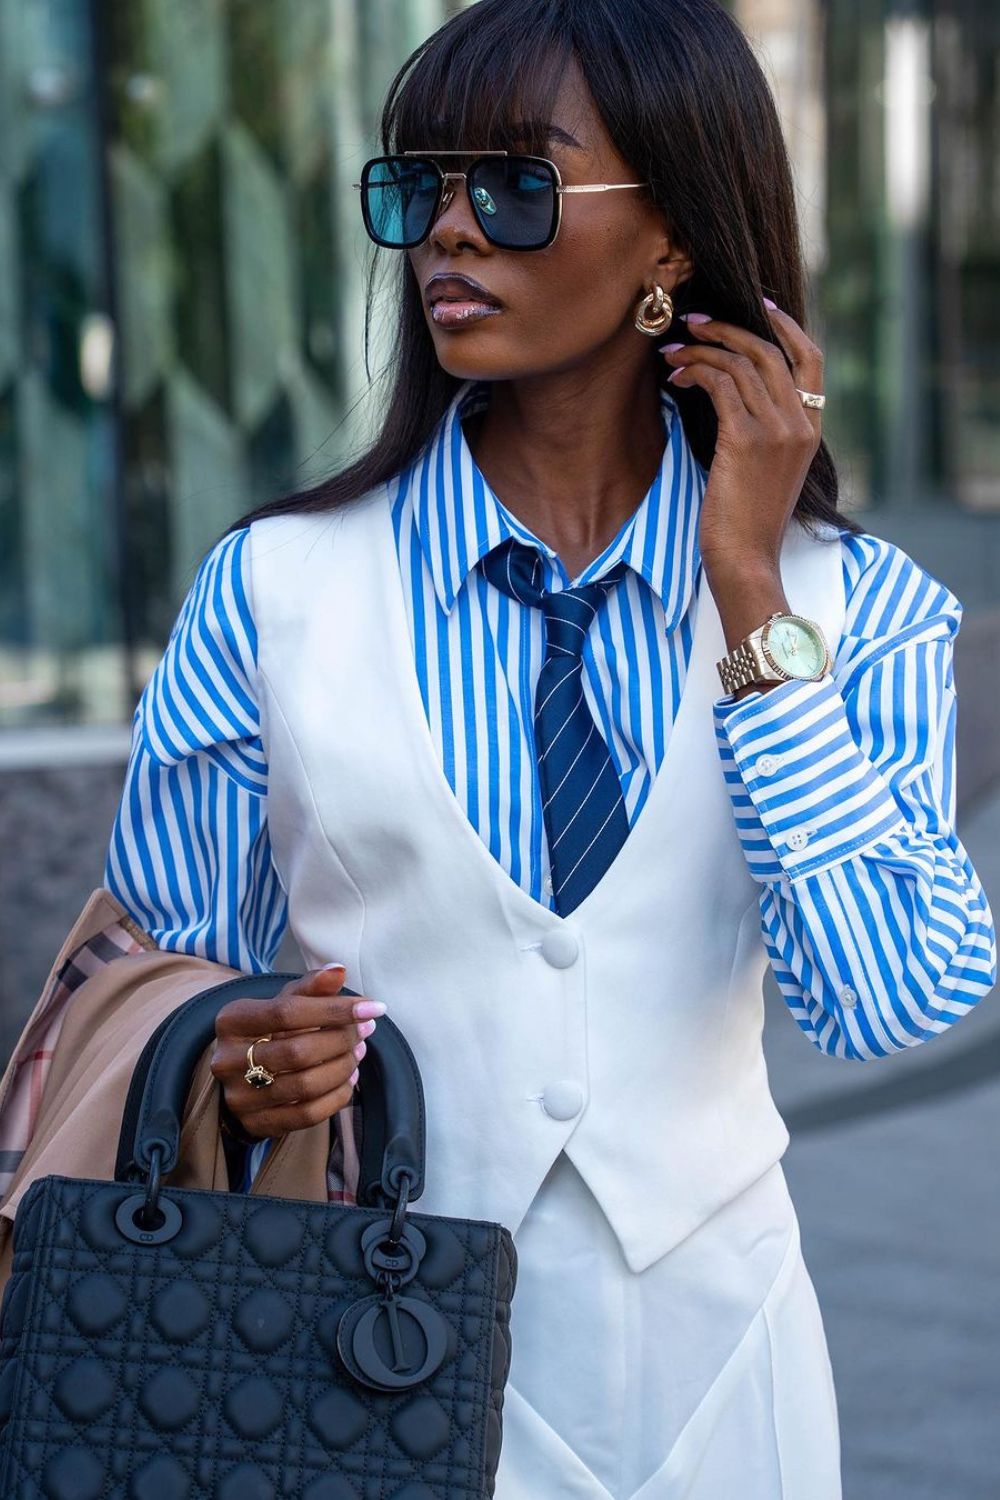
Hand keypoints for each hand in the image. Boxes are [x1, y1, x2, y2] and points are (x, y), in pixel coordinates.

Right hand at [209, 964, 383, 1138]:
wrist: (241, 1075)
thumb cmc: (270, 1030)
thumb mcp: (284, 1002)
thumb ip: (312, 987)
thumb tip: (339, 970)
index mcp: (232, 1020)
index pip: (288, 1012)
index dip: (334, 1009)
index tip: (372, 1007)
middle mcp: (228, 1060)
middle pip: (298, 1051)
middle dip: (342, 1039)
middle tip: (366, 1030)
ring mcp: (239, 1096)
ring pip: (305, 1085)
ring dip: (343, 1067)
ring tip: (359, 1052)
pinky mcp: (255, 1124)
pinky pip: (307, 1115)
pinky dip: (337, 1096)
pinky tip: (349, 1079)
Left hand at [659, 299, 824, 576]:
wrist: (746, 558)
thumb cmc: (746, 523)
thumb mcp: (765, 471)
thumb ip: (763, 433)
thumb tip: (732, 398)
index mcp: (811, 430)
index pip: (810, 360)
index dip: (786, 326)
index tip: (760, 305)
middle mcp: (800, 424)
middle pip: (769, 351)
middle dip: (727, 328)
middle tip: (693, 322)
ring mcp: (777, 430)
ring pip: (741, 364)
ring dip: (702, 350)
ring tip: (672, 352)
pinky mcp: (746, 439)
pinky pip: (722, 385)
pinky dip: (696, 371)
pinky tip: (677, 376)